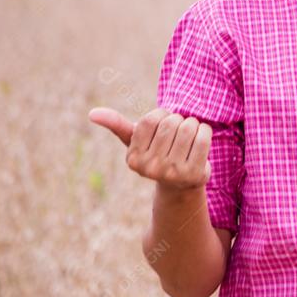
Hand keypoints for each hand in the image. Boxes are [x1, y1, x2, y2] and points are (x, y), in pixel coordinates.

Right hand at [89, 106, 212, 191]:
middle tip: (178, 131)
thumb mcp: (136, 141)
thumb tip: (92, 113)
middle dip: (178, 119)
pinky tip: (200, 139)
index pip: (150, 119)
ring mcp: (173, 173)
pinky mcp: (194, 174)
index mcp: (134, 158)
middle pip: (170, 122)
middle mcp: (151, 169)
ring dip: (193, 124)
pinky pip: (203, 137)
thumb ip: (116, 125)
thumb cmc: (156, 154)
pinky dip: (205, 131)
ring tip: (189, 134)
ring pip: (188, 127)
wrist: (180, 183)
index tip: (163, 123)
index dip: (161, 114)